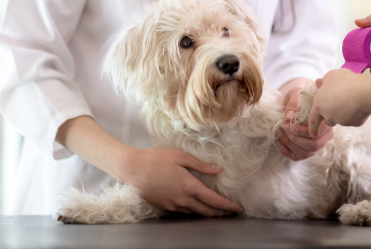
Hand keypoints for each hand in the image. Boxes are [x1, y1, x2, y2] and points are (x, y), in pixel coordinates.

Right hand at [55, 116, 242, 217]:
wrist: (132, 169)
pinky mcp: (165, 206)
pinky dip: (194, 211)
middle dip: (221, 213)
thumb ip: (201, 165)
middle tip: (231, 212)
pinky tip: (197, 208)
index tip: (238, 207)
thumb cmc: (156, 158)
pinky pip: (184, 212)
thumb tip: (218, 170)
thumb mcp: (180, 156)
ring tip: (217, 211)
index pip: (214, 200)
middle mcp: (183, 199)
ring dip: (208, 214)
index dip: (228, 205)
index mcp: (190, 186)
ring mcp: (173, 205)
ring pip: (196, 214)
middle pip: (207, 211)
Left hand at [277, 86, 333, 160]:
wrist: (295, 105)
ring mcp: (317, 146)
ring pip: (306, 153)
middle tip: (282, 128)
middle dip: (295, 138)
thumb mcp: (296, 96)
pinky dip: (286, 151)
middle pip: (314, 145)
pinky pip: (297, 157)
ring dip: (289, 144)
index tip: (286, 123)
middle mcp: (324, 136)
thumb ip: (294, 104)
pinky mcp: (306, 151)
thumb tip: (289, 116)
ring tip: (278, 132)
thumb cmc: (298, 99)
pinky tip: (278, 141)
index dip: (301, 130)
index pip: (318, 131)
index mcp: (326, 122)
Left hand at [307, 69, 370, 135]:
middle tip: (338, 103)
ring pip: (341, 119)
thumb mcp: (330, 76)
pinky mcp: (355, 123)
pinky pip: (354, 119)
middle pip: (328, 120)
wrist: (365, 91)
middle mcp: (329, 116)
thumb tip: (319, 83)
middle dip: (331, 115)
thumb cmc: (345, 81)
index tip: (312, 134)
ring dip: (343, 113)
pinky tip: (360, 103)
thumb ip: (323, 81)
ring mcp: (343, 121)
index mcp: (319, 106)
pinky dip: (355, 113)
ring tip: (350, 100)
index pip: (313, 120)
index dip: (312, 127)